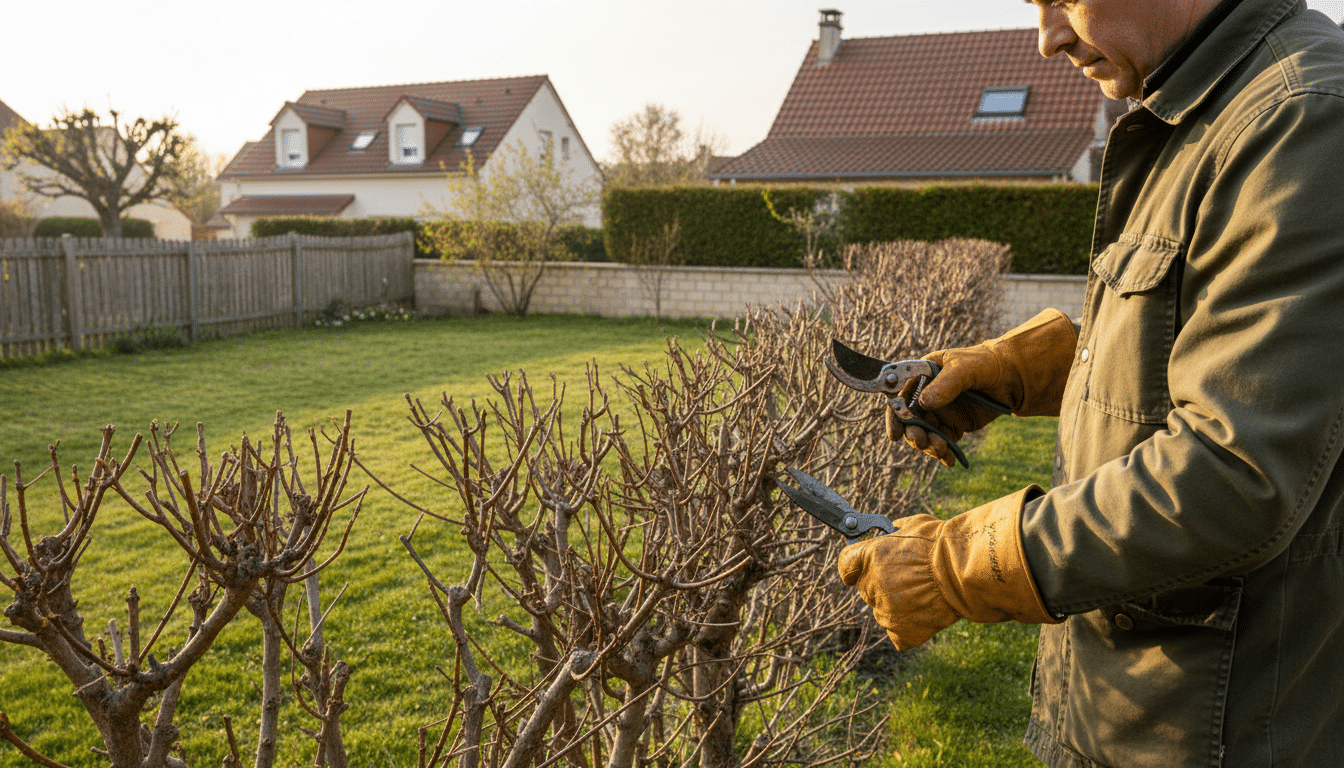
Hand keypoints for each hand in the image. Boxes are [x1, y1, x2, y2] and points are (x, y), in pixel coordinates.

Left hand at [838, 487, 1059, 650]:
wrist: (962, 570)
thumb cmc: (942, 543)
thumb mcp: (912, 525)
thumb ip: (892, 532)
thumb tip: (888, 531)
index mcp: (868, 557)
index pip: (846, 566)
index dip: (855, 566)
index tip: (863, 566)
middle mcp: (871, 585)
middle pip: (867, 589)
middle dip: (883, 583)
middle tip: (909, 577)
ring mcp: (885, 611)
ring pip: (883, 611)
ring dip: (897, 605)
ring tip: (924, 594)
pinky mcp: (902, 631)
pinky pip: (898, 634)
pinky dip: (909, 628)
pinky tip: (924, 614)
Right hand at [887, 309, 1076, 463]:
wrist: (1013, 377)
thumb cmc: (986, 363)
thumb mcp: (966, 368)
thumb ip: (946, 384)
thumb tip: (924, 403)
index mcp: (922, 375)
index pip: (899, 395)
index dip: (894, 414)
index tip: (895, 434)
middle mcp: (926, 394)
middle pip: (909, 419)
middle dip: (914, 434)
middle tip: (924, 444)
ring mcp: (939, 411)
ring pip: (924, 433)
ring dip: (929, 445)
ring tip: (942, 450)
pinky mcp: (953, 425)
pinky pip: (942, 441)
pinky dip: (943, 452)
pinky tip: (950, 460)